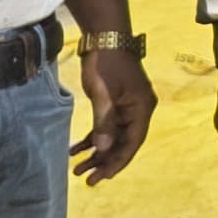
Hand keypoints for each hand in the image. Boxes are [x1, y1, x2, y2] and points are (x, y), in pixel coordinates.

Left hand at [72, 43, 153, 182]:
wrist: (105, 39)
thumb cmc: (106, 65)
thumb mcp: (103, 93)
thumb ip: (104, 121)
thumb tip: (103, 149)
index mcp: (142, 109)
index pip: (132, 142)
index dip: (117, 161)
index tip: (101, 177)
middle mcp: (138, 111)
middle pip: (123, 143)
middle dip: (105, 161)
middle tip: (87, 179)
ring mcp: (128, 108)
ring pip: (114, 137)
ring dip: (97, 153)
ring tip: (77, 169)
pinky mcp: (116, 104)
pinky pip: (106, 127)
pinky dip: (93, 139)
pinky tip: (76, 149)